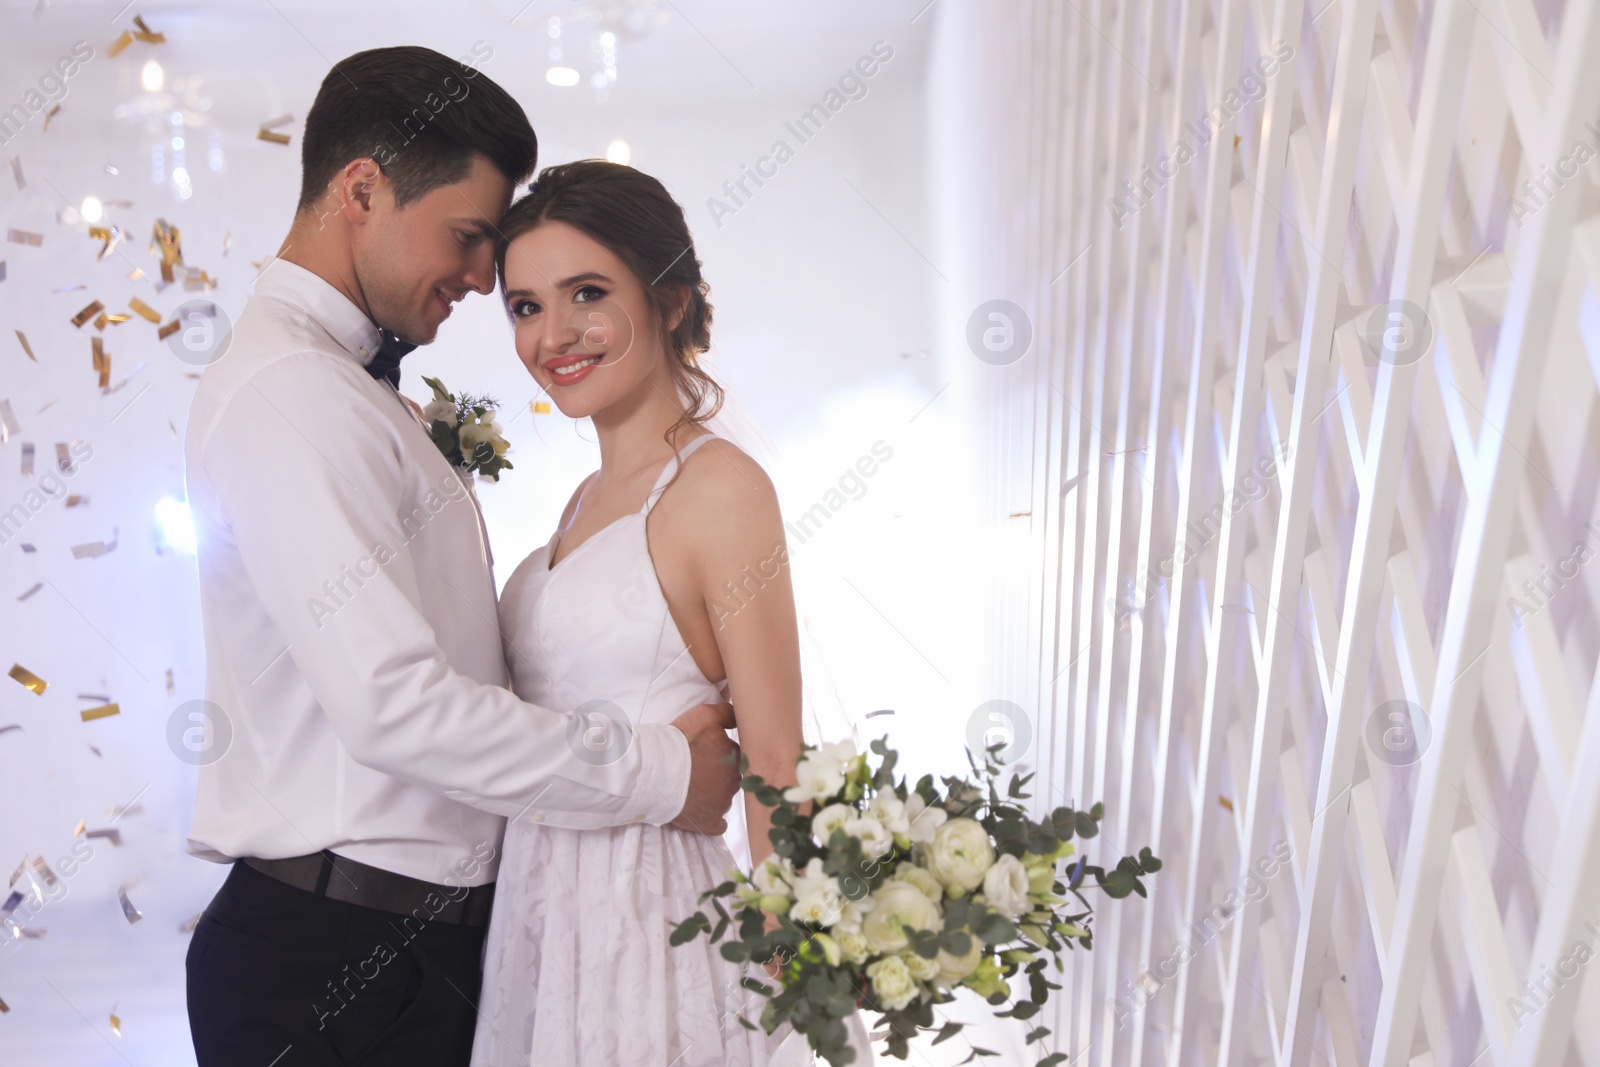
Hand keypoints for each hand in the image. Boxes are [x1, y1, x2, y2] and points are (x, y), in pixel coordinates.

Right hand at [668, 702, 739, 834]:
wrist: (655, 771)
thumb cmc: (679, 742)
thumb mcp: (705, 716)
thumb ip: (727, 714)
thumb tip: (739, 716)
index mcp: (736, 758)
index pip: (735, 756)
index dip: (719, 753)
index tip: (704, 753)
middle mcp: (735, 783)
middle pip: (731, 778)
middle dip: (718, 774)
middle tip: (697, 769)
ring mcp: (723, 804)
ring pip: (724, 798)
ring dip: (714, 794)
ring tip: (693, 787)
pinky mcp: (710, 822)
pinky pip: (718, 823)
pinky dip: (712, 818)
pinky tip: (701, 810)